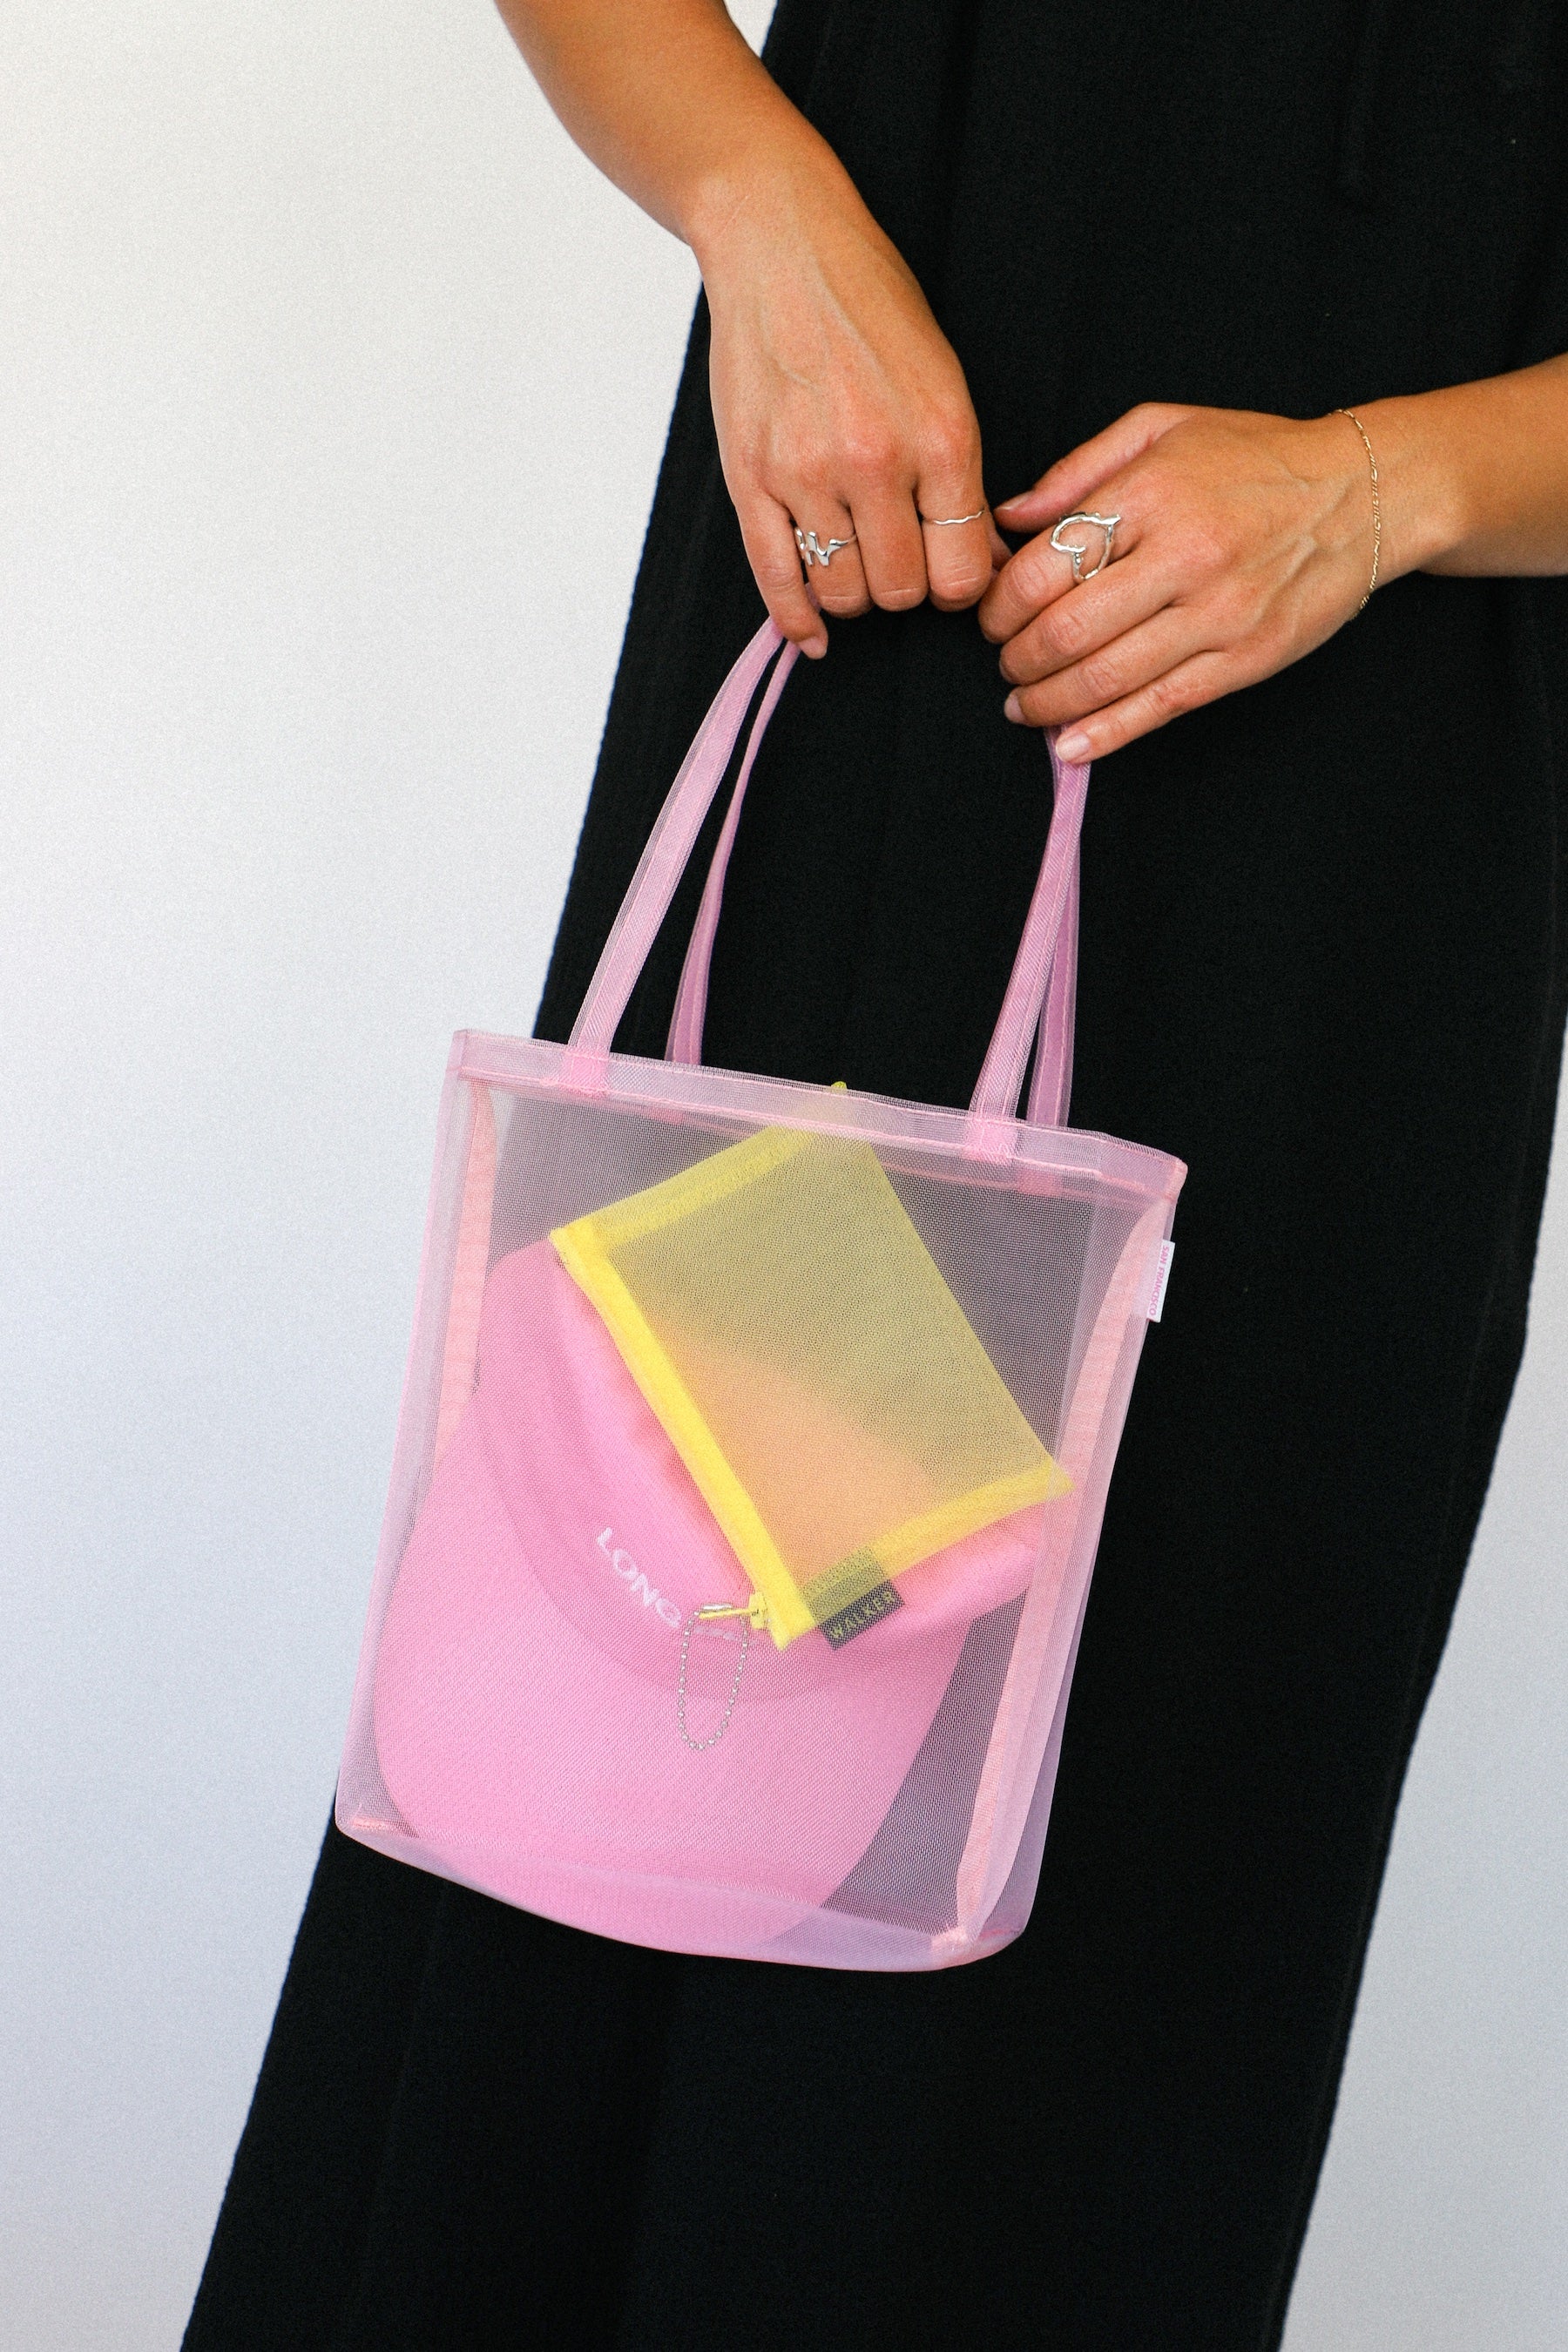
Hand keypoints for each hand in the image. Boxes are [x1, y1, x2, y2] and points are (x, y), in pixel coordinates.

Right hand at [695, 160, 1006, 655]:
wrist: (781, 245)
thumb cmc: (872, 306)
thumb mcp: (945, 382)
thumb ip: (962, 478)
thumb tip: (985, 562)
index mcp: (941, 438)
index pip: (962, 572)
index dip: (960, 587)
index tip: (947, 570)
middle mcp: (876, 462)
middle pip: (901, 593)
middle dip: (905, 588)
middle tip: (900, 559)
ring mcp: (807, 473)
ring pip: (842, 594)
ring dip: (853, 593)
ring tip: (856, 558)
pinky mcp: (750, 478)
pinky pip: (776, 580)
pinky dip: (796, 621)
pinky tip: (812, 635)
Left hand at [979, 405, 1377, 758]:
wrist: (1365, 493)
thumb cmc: (1256, 456)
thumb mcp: (1164, 427)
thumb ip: (1079, 470)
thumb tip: (1009, 517)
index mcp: (1153, 493)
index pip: (1046, 566)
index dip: (1001, 604)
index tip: (991, 616)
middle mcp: (1185, 557)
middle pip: (1067, 629)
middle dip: (1017, 658)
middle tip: (1005, 663)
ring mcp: (1218, 615)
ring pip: (1106, 677)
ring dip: (1048, 702)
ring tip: (1024, 704)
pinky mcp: (1245, 659)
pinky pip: (1160, 707)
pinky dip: (1105, 734)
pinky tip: (1068, 745)